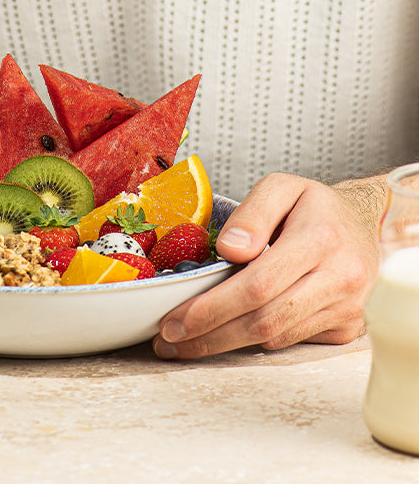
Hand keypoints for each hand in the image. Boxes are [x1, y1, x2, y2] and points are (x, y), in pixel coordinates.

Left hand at [152, 172, 382, 358]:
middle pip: (264, 319)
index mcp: (320, 239)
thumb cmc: (314, 206)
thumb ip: (252, 212)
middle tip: (168, 339)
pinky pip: (290, 340)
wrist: (365, 223)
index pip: (258, 284)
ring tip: (184, 342)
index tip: (174, 319)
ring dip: (224, 345)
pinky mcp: (346, 327)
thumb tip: (228, 249)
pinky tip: (224, 334)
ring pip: (276, 337)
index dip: (212, 307)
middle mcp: (339, 278)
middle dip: (209, 334)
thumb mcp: (281, 187)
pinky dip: (253, 341)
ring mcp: (346, 308)